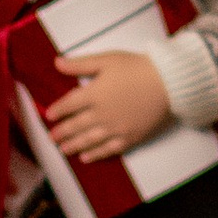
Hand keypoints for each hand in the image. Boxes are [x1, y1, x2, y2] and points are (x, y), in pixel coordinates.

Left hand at [44, 50, 171, 161]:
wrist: (168, 83)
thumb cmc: (137, 68)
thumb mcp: (107, 60)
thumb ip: (80, 64)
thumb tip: (56, 62)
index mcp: (94, 94)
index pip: (69, 105)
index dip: (57, 110)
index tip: (49, 116)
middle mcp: (102, 114)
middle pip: (76, 126)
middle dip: (62, 132)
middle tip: (52, 138)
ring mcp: (115, 128)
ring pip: (89, 141)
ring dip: (74, 146)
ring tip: (63, 150)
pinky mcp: (129, 137)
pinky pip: (108, 149)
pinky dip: (95, 154)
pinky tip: (86, 158)